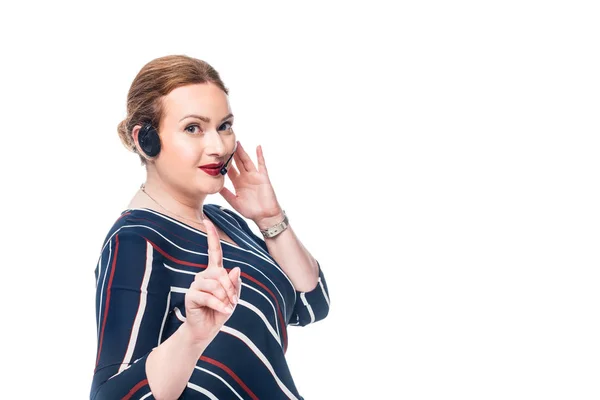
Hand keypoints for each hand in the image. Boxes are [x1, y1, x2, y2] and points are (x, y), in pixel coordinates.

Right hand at [184, 218, 241, 342]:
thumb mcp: (233, 298)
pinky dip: (219, 305)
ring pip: (215, 284)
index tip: (207, 221)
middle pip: (221, 273)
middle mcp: (204, 275)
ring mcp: (196, 284)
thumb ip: (235, 284)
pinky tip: (224, 312)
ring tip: (226, 307)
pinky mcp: (190, 295)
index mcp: (214, 272)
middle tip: (233, 302)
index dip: (211, 236)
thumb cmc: (219, 312)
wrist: (206, 330)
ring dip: (224, 298)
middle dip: (230, 288)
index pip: (213, 251)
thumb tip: (235, 269)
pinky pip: (208, 296)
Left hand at [219, 141, 283, 228]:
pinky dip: (260, 155)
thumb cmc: (251, 211)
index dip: (224, 163)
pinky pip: (261, 164)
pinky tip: (258, 147)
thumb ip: (226, 194)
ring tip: (237, 142)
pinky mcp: (263, 177)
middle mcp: (245, 177)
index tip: (217, 155)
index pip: (230, 170)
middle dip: (232, 154)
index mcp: (238, 183)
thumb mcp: (234, 202)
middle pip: (237, 163)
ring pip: (247, 161)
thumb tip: (215, 186)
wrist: (265, 216)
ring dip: (242, 152)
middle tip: (225, 143)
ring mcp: (254, 176)